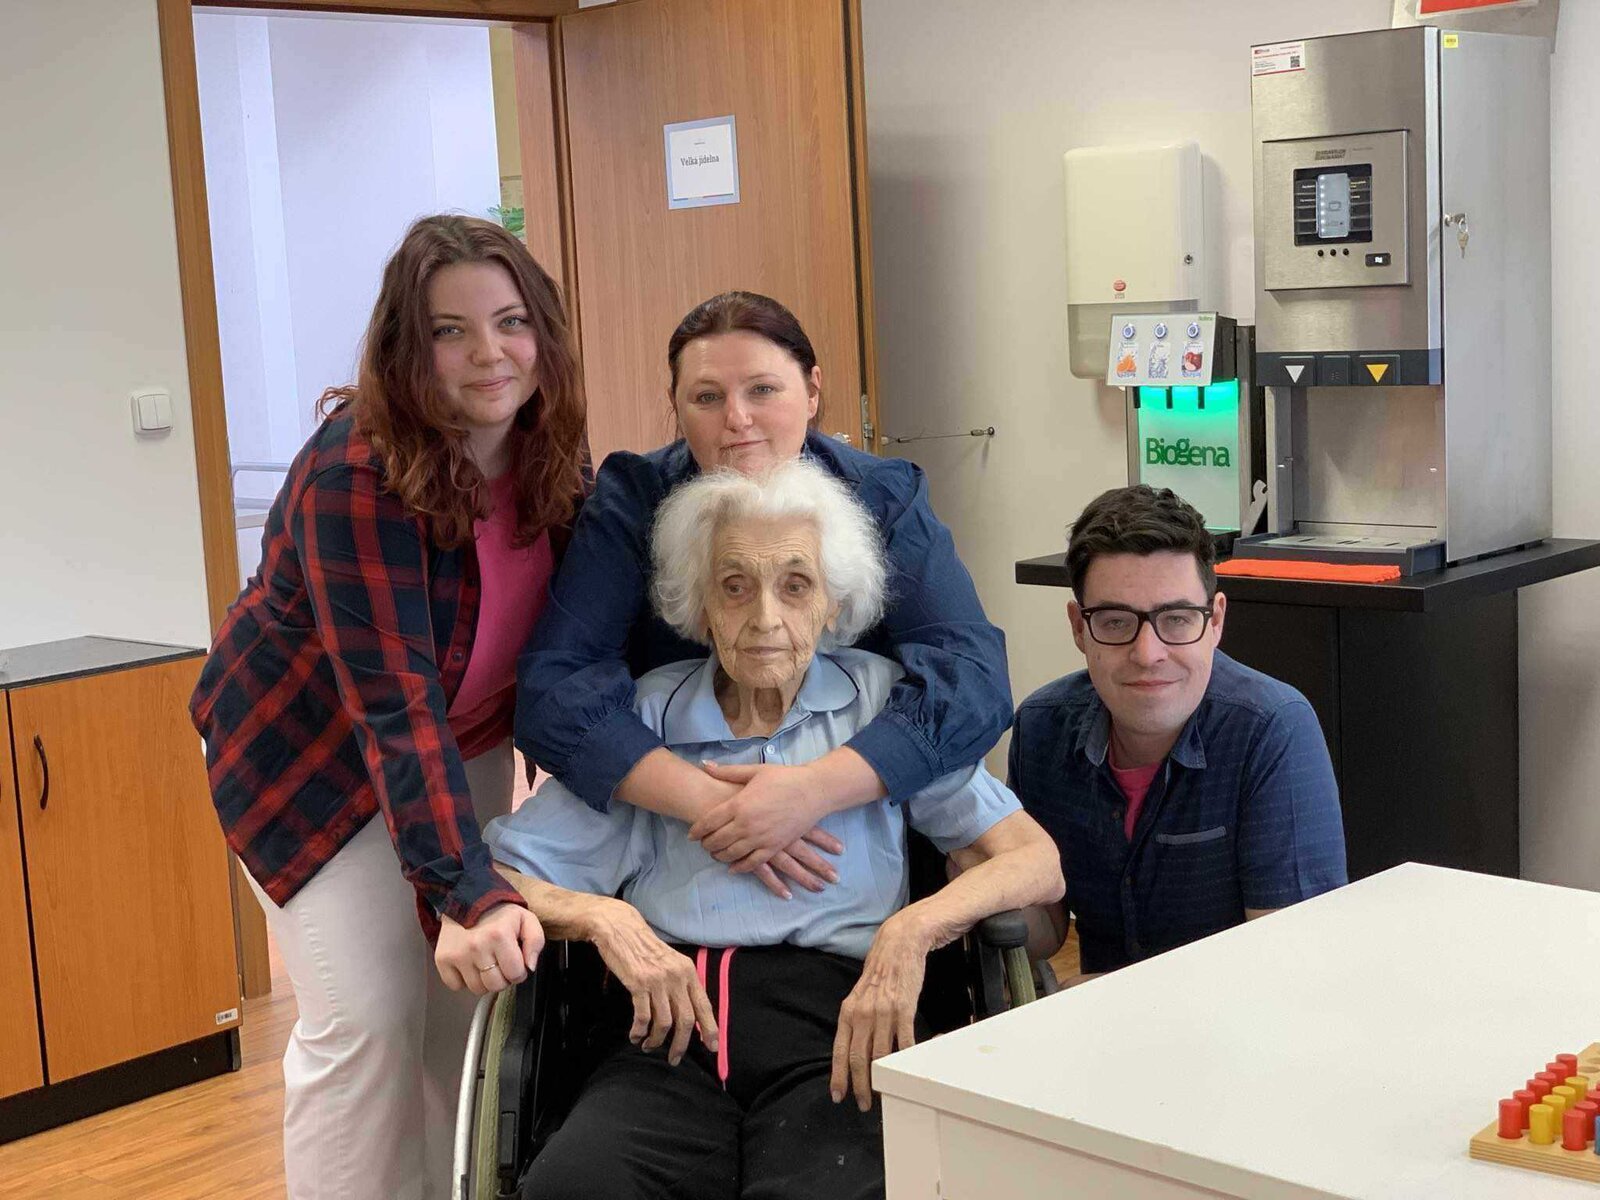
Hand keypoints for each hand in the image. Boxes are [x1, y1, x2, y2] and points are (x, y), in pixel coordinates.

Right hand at [435, 903, 543, 995]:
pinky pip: (455, 986)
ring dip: (483, 981)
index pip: (515, 974)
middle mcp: (476, 946)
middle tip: (500, 964)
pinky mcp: (442, 958)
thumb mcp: (526, 919)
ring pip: (476, 989)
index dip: (519, 972)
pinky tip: (469, 965)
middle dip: (502, 978)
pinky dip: (463, 980)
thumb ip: (535, 942)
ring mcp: (457, 954)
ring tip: (485, 963)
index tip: (515, 962)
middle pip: (495, 985)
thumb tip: (530, 967)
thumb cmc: (499, 912)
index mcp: (499, 936)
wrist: (467, 898)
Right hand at [592, 901, 718, 1065]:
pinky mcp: (638, 983)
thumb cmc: (646, 949)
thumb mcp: (671, 963)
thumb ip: (681, 985)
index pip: (704, 1006)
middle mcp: (676, 976)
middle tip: (674, 1058)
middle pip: (686, 1020)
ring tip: (648, 1045)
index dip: (710, 1029)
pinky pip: (643, 1017)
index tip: (712, 1047)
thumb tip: (690, 1016)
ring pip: (664, 1022)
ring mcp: (658, 980)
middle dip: (681, 1045)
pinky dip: (639, 1031)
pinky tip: (635, 1035)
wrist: (621, 929)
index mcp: (688, 972)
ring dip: (656, 1040)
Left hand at [688, 762, 844, 891]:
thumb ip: (727, 772)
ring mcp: (760, 838)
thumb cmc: (784, 778)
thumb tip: (704, 765)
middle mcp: (746, 824)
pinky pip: (752, 863)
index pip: (708, 822)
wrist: (813, 791)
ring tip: (715, 854)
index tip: (691, 835)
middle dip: (706, 844)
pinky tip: (733, 868)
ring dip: (719, 856)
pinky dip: (740, 867)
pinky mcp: (774, 847)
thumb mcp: (754, 771)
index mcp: (739, 804)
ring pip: (731, 854)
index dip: (697, 830)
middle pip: (717, 840)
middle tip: (703, 844)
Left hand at [831, 912, 928, 1111]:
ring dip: (881, 1078)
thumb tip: (854, 1047)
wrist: (901, 943)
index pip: (839, 1050)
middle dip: (859, 1085)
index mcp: (848, 1010)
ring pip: (879, 1054)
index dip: (838, 1076)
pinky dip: (905, 1058)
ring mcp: (883, 1011)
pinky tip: (905, 1070)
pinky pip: (904, 1040)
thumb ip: (857, 1019)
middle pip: (858, 1058)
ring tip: (883, 1094)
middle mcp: (862, 1012)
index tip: (838, 1095)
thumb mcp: (861, 994)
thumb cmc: (881, 970)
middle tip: (862, 1104)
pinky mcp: (904, 1008)